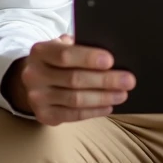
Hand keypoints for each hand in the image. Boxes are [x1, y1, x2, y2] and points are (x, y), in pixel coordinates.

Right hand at [5, 34, 135, 125]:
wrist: (34, 80)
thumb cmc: (58, 60)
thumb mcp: (63, 46)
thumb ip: (81, 47)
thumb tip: (112, 56)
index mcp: (40, 52)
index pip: (65, 55)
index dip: (89, 58)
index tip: (111, 60)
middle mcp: (33, 75)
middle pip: (74, 79)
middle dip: (105, 80)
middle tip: (128, 80)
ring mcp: (37, 97)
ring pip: (75, 99)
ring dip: (103, 97)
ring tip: (123, 94)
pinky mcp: (44, 115)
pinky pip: (73, 115)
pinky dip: (93, 111)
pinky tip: (109, 106)